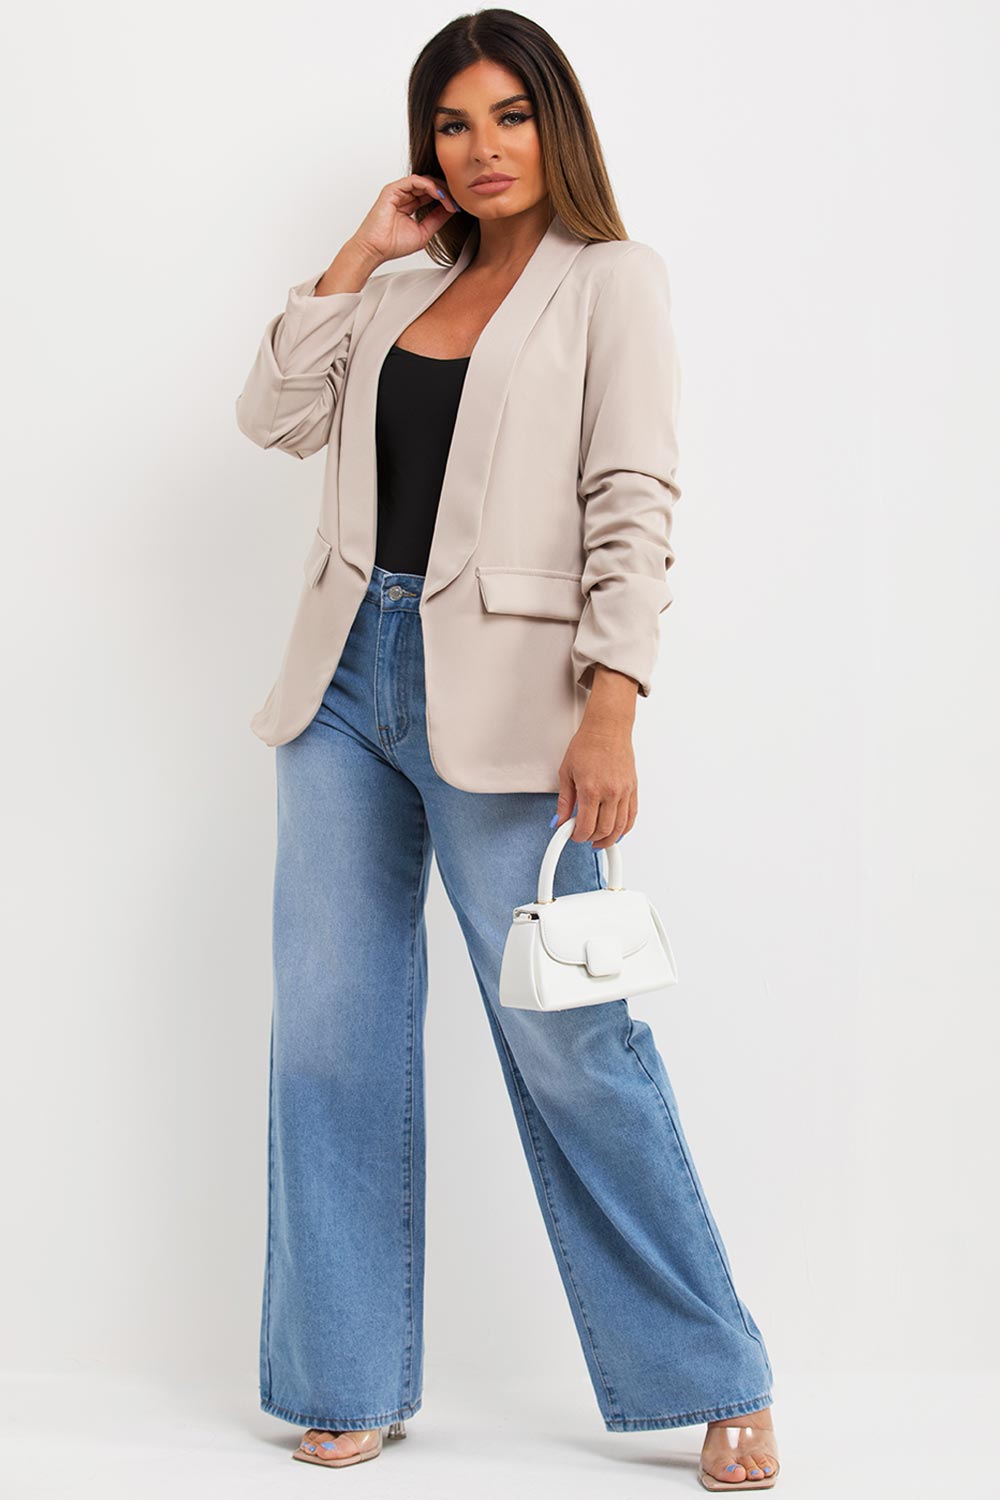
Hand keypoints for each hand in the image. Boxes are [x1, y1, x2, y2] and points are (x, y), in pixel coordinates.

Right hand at [351, 174, 459, 265]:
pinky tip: (440, 195)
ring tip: (450, 200)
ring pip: (425, 181)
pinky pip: (415, 181)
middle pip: (430, 185)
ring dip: (440, 189)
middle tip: (458, 201)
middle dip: (446, 191)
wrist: (375, 250)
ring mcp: (398, 191)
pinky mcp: (393, 189)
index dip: (446, 198)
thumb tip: (452, 210)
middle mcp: (405, 196)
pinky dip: (430, 186)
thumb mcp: (424, 232)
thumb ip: (436, 219)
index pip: (432, 194)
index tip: (458, 207)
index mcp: (410, 204)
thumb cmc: (393, 245)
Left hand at [553, 723, 637, 851]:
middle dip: (591, 839)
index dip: (577, 836)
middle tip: (583, 837)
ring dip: (609, 839)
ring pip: (620, 827)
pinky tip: (616, 832)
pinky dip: (625, 829)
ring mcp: (624, 791)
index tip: (573, 835)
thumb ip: (564, 801)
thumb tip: (560, 820)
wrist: (607, 729)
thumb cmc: (587, 745)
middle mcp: (610, 792)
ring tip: (599, 841)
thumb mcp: (566, 772)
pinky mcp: (633, 789)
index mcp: (591, 789)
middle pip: (604, 830)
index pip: (586, 826)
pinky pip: (632, 816)